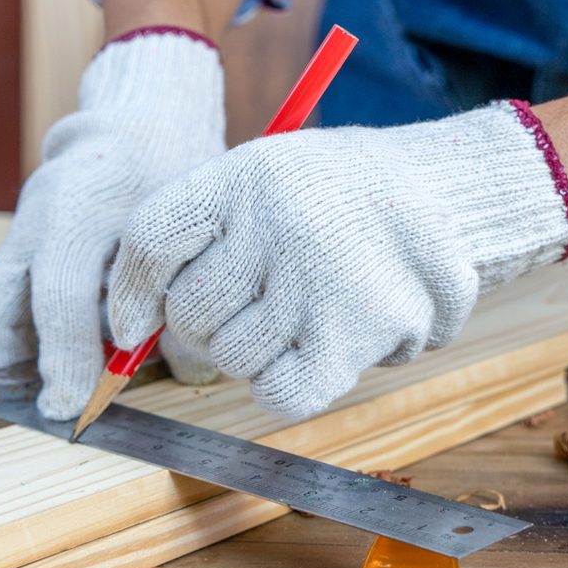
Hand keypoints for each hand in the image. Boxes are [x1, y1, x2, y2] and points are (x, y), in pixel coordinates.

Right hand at [0, 32, 226, 418]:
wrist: (142, 128)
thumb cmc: (176, 181)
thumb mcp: (190, 229)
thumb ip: (188, 298)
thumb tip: (193, 373)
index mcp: (84, 205)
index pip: (59, 292)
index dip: (68, 355)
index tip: (75, 404)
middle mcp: (37, 221)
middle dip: (18, 372)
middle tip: (58, 412)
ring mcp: (20, 235)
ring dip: (14, 366)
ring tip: (57, 397)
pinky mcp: (17, 250)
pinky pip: (0, 308)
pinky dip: (24, 347)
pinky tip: (62, 370)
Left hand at [108, 101, 567, 417]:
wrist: (442, 202)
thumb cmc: (337, 205)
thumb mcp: (264, 184)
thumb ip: (198, 237)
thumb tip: (124, 333)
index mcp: (245, 174)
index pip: (149, 240)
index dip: (128, 295)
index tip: (129, 331)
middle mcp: (278, 221)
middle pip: (188, 313)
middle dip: (207, 328)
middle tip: (251, 310)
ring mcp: (318, 281)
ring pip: (231, 358)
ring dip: (253, 356)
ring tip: (298, 320)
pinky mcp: (353, 336)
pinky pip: (278, 394)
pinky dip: (280, 388)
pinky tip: (305, 359)